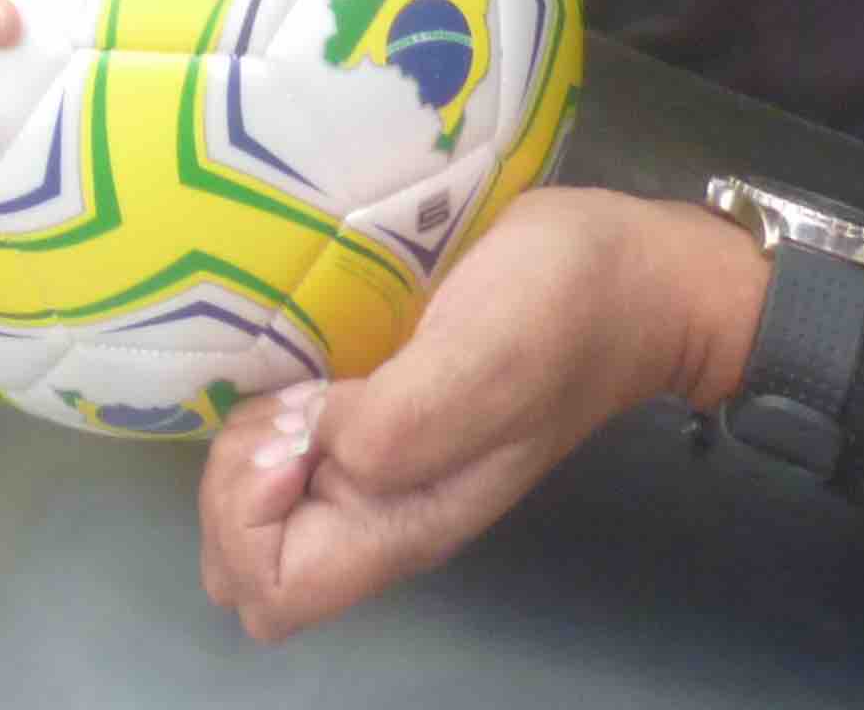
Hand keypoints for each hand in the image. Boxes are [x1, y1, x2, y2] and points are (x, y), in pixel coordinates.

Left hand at [197, 189, 765, 645]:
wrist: (630, 273)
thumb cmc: (560, 310)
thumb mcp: (482, 357)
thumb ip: (395, 422)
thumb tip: (309, 442)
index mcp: (404, 521)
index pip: (273, 591)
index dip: (247, 522)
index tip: (286, 441)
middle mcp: (381, 507)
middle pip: (248, 554)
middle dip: (234, 484)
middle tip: (289, 403)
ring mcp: (379, 462)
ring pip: (258, 502)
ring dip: (251, 441)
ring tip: (303, 376)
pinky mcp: (376, 409)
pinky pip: (288, 442)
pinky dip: (272, 408)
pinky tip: (301, 357)